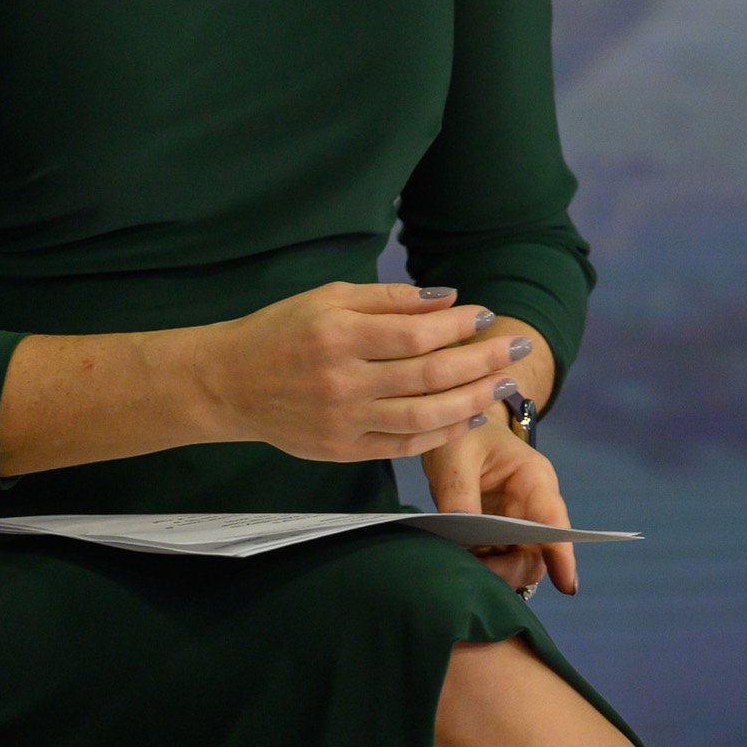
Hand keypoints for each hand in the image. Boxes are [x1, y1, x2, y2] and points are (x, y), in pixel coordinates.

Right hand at [188, 283, 535, 463]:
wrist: (230, 383)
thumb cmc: (281, 331)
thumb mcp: (327, 297)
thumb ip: (387, 298)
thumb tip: (447, 298)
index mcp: (337, 334)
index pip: (414, 334)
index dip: (458, 326)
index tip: (486, 314)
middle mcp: (342, 380)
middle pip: (428, 375)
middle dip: (481, 360)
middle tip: (517, 348)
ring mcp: (344, 420)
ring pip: (423, 415)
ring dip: (471, 401)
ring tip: (503, 386)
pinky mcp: (343, 449)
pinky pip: (404, 444)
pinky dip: (441, 432)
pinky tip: (467, 416)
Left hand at [423, 400, 578, 598]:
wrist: (458, 429)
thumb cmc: (465, 434)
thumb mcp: (455, 455)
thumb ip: (459, 493)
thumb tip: (463, 538)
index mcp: (534, 480)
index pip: (554, 522)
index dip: (563, 555)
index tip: (567, 587)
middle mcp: (532, 506)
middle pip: (536, 553)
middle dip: (510, 570)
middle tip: (475, 574)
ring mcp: (516, 523)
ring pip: (517, 562)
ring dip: (494, 571)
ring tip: (462, 567)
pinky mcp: (497, 534)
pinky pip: (498, 559)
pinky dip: (482, 566)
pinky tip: (461, 563)